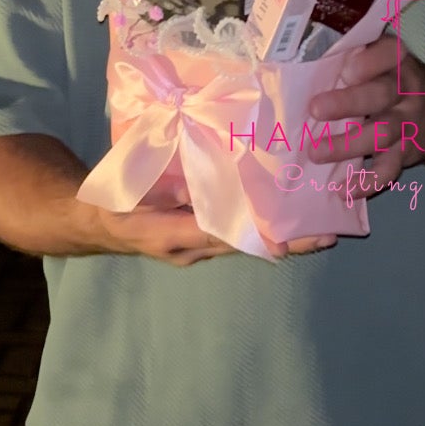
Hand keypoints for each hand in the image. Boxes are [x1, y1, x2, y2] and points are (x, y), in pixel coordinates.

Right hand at [93, 202, 337, 268]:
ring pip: (247, 244)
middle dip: (287, 242)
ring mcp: (200, 247)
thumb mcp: (134, 192)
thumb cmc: (115, 202)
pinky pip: (238, 236)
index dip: (257, 238)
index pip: (225, 236)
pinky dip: (265, 230)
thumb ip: (166, 187)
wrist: (98, 222)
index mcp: (175, 235)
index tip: (289, 243)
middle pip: (247, 246)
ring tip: (322, 231)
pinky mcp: (204, 239)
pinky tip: (290, 221)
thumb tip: (197, 177)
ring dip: (283, 239)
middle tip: (326, 236)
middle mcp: (194, 248)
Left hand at [307, 38, 424, 195]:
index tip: (345, 70)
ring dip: (347, 145)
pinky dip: (366, 182)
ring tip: (315, 153)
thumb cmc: (390, 79)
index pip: (387, 53)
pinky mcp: (407, 152)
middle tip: (315, 110)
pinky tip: (343, 190)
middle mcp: (406, 88)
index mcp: (395, 59)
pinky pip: (389, 170)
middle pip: (380, 94)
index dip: (368, 63)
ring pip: (382, 133)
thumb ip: (351, 55)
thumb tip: (298, 56)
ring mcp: (408, 122)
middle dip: (348, 103)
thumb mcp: (381, 60)